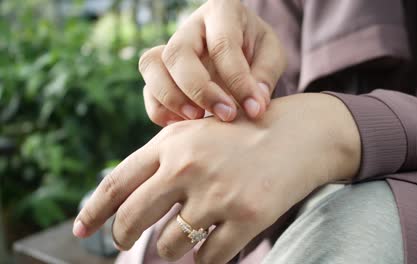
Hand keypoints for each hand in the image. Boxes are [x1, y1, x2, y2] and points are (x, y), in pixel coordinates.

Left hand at [73, 93, 359, 263]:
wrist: (299, 134)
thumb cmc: (242, 135)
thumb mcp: (196, 132)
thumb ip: (161, 159)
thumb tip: (126, 200)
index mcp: (172, 144)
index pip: (117, 183)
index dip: (94, 210)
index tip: (82, 230)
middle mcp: (189, 167)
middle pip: (132, 219)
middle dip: (123, 237)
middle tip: (125, 242)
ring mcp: (217, 194)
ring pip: (169, 246)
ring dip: (172, 247)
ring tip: (189, 233)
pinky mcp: (246, 217)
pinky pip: (206, 259)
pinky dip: (204, 257)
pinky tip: (216, 240)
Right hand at [139, 0, 286, 125]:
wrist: (242, 53)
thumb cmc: (257, 50)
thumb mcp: (272, 55)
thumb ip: (265, 75)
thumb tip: (255, 105)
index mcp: (222, 12)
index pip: (222, 44)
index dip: (237, 80)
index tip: (254, 109)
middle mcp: (190, 27)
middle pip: (177, 53)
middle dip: (199, 90)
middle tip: (226, 115)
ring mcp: (170, 49)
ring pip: (151, 66)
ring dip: (172, 98)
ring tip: (198, 120)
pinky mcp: (160, 74)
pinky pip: (148, 92)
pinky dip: (162, 111)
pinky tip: (186, 124)